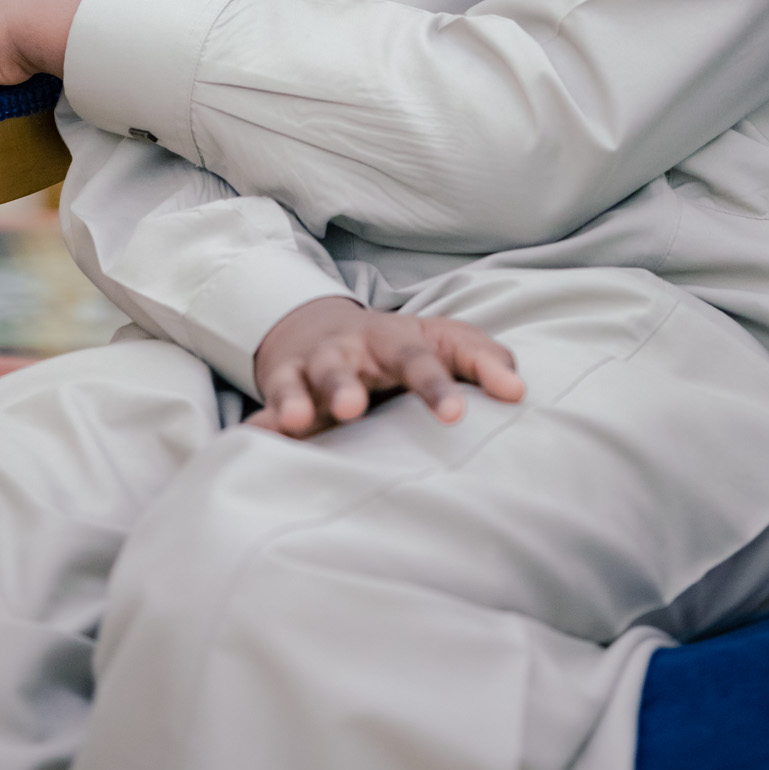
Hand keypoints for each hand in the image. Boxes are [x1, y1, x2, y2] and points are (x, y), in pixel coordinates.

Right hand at [251, 297, 524, 438]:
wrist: (323, 328)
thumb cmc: (398, 348)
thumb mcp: (444, 342)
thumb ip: (483, 361)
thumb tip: (519, 392)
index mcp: (393, 341)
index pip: (418, 360)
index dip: (435, 386)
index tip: (454, 415)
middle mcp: (346, 353)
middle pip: (343, 366)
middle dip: (344, 385)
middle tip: (352, 408)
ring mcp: (307, 370)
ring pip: (297, 381)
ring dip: (296, 398)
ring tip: (298, 421)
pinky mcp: (279, 390)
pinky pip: (263, 409)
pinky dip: (256, 425)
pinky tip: (249, 441)